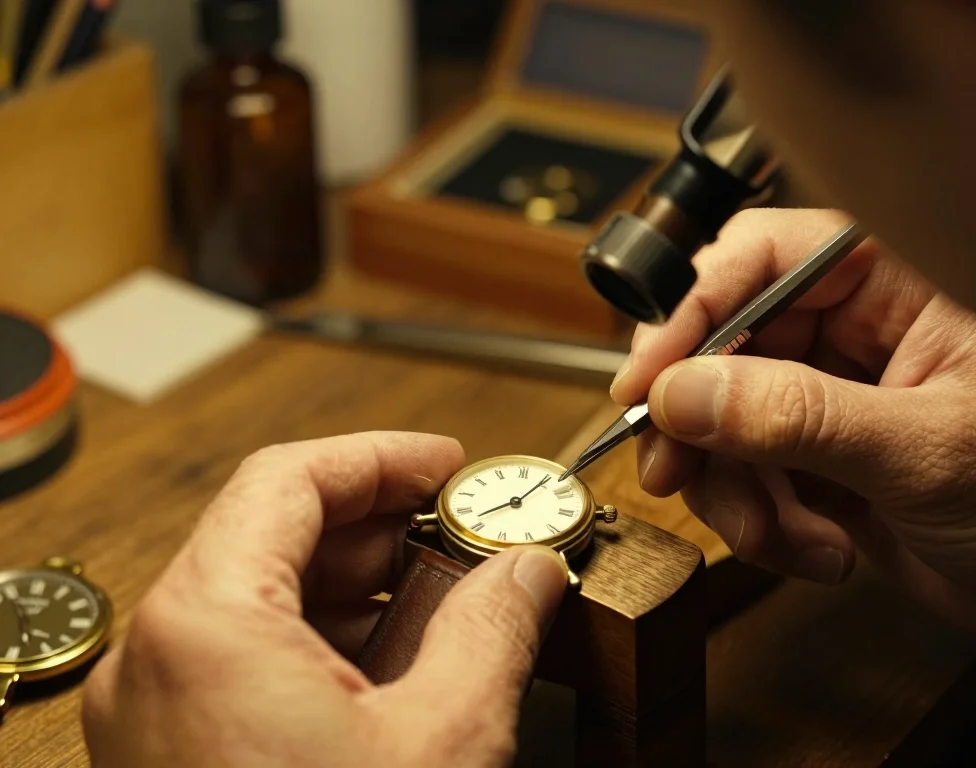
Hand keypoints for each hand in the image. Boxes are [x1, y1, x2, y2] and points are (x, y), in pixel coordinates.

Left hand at [81, 432, 568, 766]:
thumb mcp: (443, 743)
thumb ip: (494, 628)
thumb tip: (529, 570)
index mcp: (206, 625)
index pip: (290, 479)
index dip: (380, 459)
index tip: (445, 464)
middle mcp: (160, 658)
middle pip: (274, 531)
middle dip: (382, 523)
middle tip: (463, 528)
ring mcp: (159, 710)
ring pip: (264, 594)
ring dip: (361, 581)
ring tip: (445, 591)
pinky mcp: (176, 752)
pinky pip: (253, 655)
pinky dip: (329, 638)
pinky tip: (399, 659)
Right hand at [612, 208, 975, 645]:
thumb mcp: (927, 449)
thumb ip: (798, 416)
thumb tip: (685, 391)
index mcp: (893, 284)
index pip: (757, 260)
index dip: (688, 313)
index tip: (644, 380)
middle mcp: (854, 332)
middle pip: (720, 347)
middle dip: (697, 423)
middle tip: (672, 471)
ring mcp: (832, 400)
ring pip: (723, 422)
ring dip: (733, 491)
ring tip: (778, 536)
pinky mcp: (822, 463)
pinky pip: (748, 480)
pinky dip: (765, 525)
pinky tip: (823, 551)